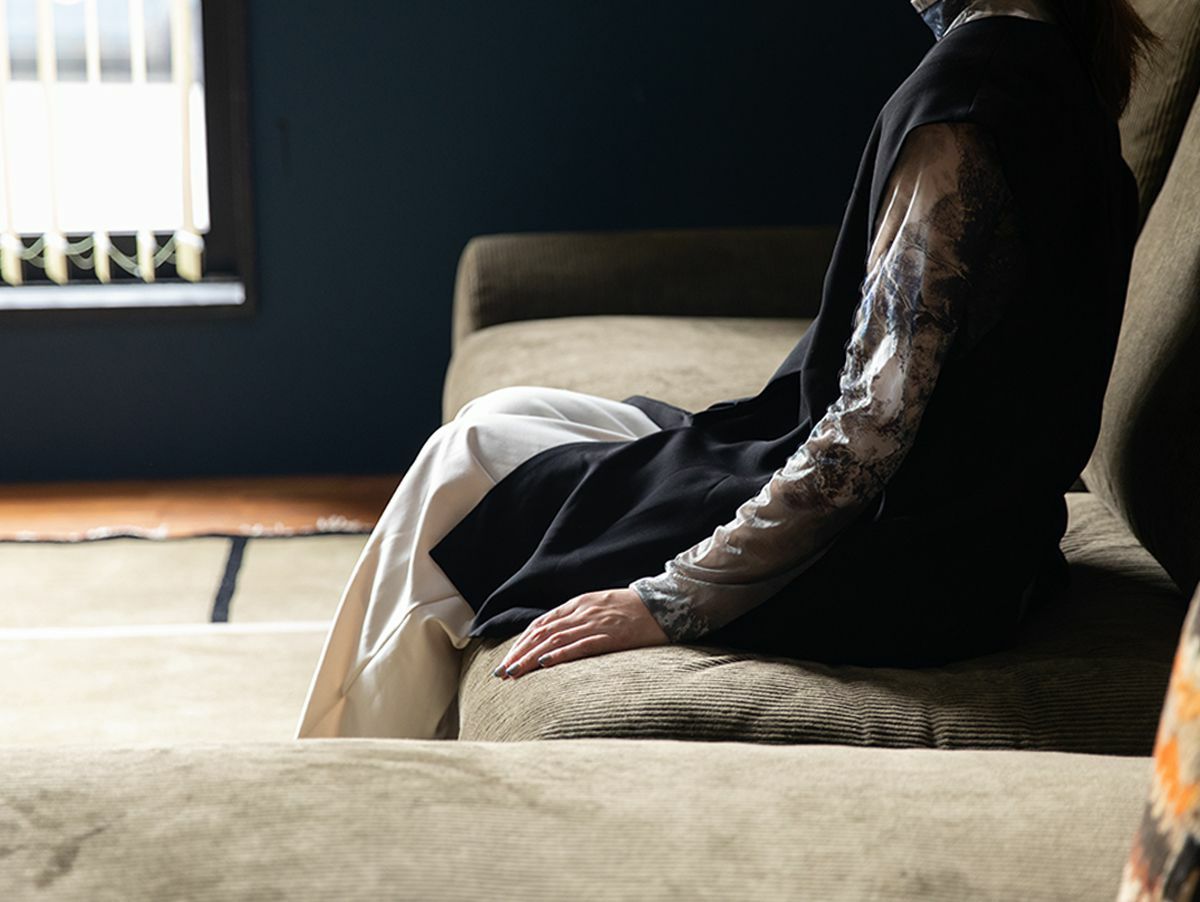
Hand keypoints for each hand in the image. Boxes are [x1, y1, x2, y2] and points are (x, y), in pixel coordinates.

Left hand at [494, 588, 668, 678]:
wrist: (665, 604)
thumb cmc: (634, 610)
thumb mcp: (601, 607)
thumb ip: (580, 619)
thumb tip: (556, 638)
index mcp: (579, 604)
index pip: (541, 624)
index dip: (521, 643)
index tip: (507, 660)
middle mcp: (583, 612)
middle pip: (542, 633)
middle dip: (519, 653)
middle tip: (502, 672)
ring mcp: (596, 623)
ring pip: (555, 641)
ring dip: (530, 658)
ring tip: (514, 674)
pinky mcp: (611, 636)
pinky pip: (580, 646)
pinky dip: (560, 655)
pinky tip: (544, 664)